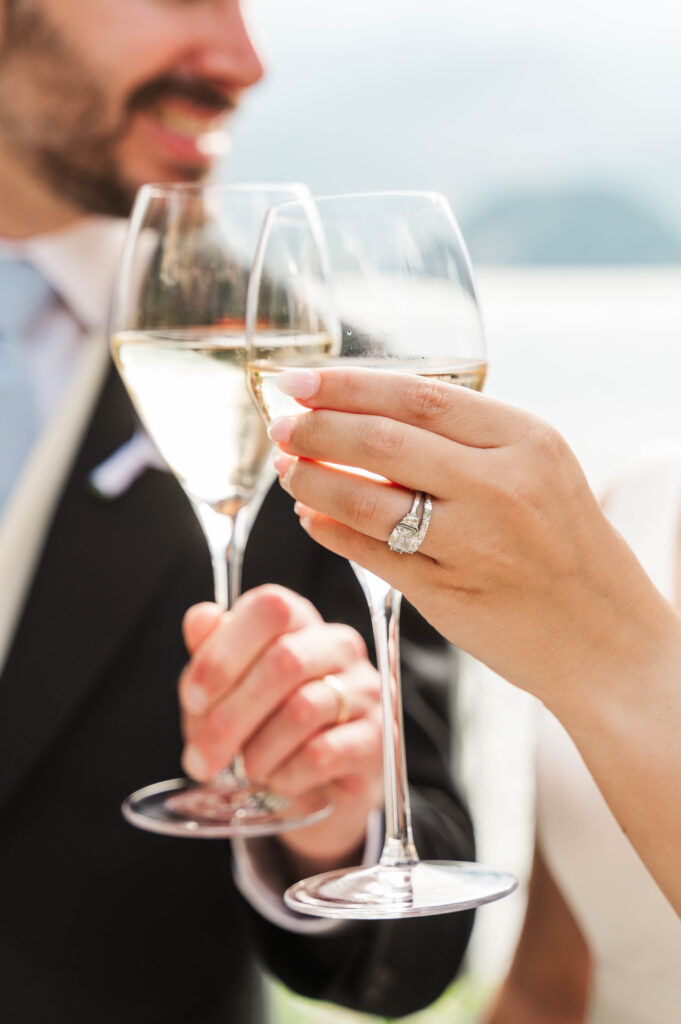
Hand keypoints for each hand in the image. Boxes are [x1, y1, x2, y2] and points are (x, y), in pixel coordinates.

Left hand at [179, 584, 381, 872]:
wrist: (315, 790)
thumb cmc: (265, 728)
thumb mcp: (227, 692)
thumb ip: (212, 653)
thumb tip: (202, 618)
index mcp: (300, 622)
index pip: (271, 608)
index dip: (225, 652)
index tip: (193, 699)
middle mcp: (339, 647)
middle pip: (284, 661)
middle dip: (229, 717)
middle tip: (199, 759)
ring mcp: (365, 690)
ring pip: (301, 710)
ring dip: (258, 750)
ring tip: (246, 770)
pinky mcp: (377, 738)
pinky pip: (322, 753)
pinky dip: (286, 774)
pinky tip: (277, 780)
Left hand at [267, 367, 679, 720]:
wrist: (604, 637)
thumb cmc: (566, 544)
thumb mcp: (539, 469)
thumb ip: (468, 438)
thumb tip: (372, 410)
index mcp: (525, 440)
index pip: (417, 395)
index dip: (348, 384)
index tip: (302, 380)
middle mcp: (500, 486)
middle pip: (382, 441)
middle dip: (317, 429)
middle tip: (281, 426)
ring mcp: (473, 543)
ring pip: (366, 499)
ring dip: (313, 481)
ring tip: (288, 471)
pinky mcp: (448, 593)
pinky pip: (371, 553)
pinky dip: (331, 531)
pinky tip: (313, 517)